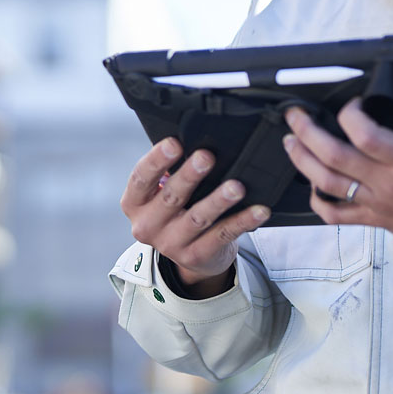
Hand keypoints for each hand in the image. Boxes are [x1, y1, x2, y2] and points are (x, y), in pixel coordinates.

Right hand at [119, 139, 271, 296]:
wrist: (188, 256)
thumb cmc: (175, 210)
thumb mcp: (161, 193)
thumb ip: (169, 171)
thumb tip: (193, 137)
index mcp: (134, 203)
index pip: (141, 178)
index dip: (156, 159)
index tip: (174, 143)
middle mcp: (147, 226)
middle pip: (170, 197)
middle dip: (190, 176)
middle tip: (207, 157)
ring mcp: (171, 244)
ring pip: (197, 218)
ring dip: (218, 201)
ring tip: (235, 187)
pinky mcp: (196, 256)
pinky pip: (222, 235)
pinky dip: (242, 221)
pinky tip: (258, 210)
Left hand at [281, 64, 392, 273]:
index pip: (367, 138)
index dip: (351, 115)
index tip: (354, 102)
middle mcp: (392, 186)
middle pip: (334, 158)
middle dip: (307, 132)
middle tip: (295, 113)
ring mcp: (382, 206)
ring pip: (327, 185)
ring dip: (302, 160)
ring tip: (291, 140)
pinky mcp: (379, 221)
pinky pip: (338, 215)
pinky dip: (318, 200)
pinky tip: (312, 184)